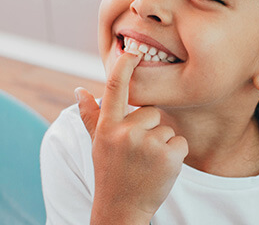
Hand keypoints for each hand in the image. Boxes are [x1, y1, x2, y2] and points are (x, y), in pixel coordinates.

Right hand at [77, 52, 188, 224]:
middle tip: (137, 153)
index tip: (132, 50)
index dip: (124, 66)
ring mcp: (147, 145)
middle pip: (151, 111)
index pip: (114, 88)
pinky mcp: (168, 156)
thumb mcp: (97, 144)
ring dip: (162, 144)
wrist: (122, 209)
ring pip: (166, 129)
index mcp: (107, 127)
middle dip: (149, 129)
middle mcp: (125, 133)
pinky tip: (160, 169)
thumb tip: (79, 90)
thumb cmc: (110, 172)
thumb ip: (90, 116)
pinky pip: (180, 142)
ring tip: (147, 164)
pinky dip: (175, 155)